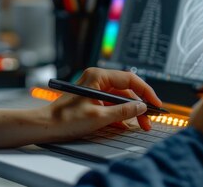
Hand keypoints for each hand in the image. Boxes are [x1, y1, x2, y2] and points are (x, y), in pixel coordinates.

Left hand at [43, 67, 161, 142]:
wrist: (46, 125)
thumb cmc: (66, 119)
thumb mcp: (100, 117)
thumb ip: (123, 111)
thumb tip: (141, 107)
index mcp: (98, 76)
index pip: (130, 79)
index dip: (146, 92)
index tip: (156, 104)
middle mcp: (97, 79)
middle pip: (126, 90)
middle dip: (139, 105)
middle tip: (148, 120)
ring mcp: (95, 89)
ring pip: (120, 98)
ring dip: (131, 111)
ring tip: (140, 125)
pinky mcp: (92, 99)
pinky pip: (111, 104)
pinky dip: (120, 114)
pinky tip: (126, 125)